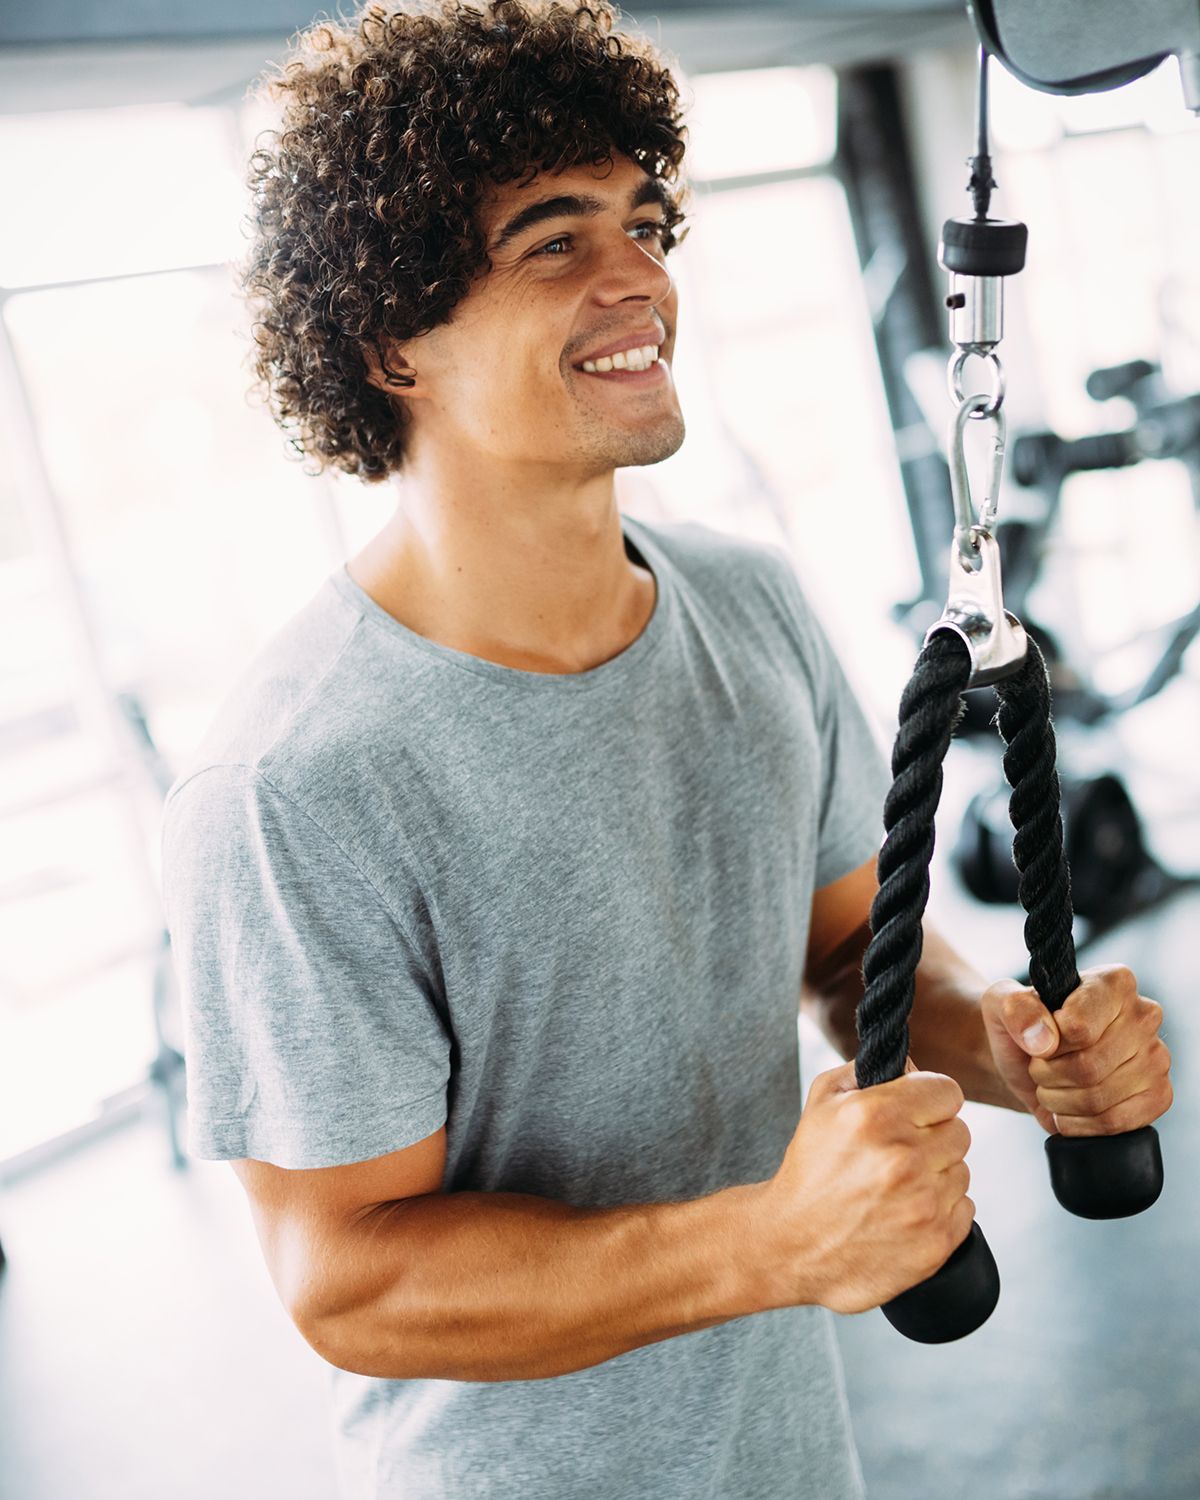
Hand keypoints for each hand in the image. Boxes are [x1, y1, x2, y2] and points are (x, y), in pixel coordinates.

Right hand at [760, 1059, 974, 1314]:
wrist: (793, 1245)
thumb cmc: (809, 1171)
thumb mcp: (822, 1103)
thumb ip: (866, 1071)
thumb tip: (912, 1065)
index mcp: (877, 1116)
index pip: (948, 1091)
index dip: (930, 1099)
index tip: (916, 1112)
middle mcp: (905, 1158)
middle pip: (960, 1131)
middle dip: (933, 1138)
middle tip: (899, 1153)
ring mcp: (923, 1204)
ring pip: (962, 1171)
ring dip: (937, 1175)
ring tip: (897, 1186)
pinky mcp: (936, 1243)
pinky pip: (964, 1208)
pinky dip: (941, 1209)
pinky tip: (905, 1211)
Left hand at [980, 963, 1172, 1136]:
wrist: (1027, 1062)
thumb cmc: (1021, 1026)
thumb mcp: (1002, 1003)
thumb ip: (1016, 1009)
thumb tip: (1044, 1040)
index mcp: (1114, 983)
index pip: (1079, 1028)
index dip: (1047, 1043)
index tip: (1041, 1037)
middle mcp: (1144, 1015)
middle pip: (1088, 1067)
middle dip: (1048, 1075)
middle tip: (1041, 1066)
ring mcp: (1156, 1057)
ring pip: (1099, 1098)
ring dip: (1059, 1100)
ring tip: (1053, 1085)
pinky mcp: (1158, 1096)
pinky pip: (1114, 1123)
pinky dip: (1079, 1123)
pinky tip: (1070, 1109)